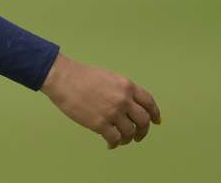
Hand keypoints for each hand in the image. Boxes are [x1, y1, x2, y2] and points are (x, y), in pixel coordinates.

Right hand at [41, 53, 161, 148]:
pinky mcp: (100, 124)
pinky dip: (114, 144)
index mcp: (127, 86)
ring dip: (127, 139)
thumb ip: (122, 90)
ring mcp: (113, 113)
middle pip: (143, 121)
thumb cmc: (82, 75)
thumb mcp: (109, 77)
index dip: (155, 114)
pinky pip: (114, 139)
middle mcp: (124, 100)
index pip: (149, 103)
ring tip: (121, 140)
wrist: (64, 79)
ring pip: (130, 132)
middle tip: (138, 136)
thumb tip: (129, 104)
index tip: (156, 121)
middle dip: (143, 131)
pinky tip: (110, 144)